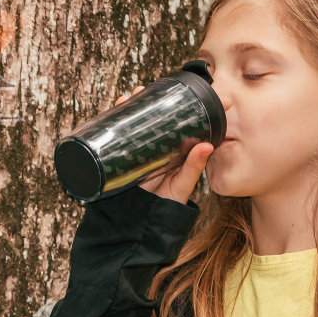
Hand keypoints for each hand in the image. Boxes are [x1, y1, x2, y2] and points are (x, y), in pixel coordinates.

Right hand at [114, 85, 213, 204]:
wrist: (140, 226)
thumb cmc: (166, 207)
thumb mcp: (182, 186)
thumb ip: (193, 168)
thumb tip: (208, 144)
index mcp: (172, 152)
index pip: (172, 124)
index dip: (169, 107)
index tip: (171, 91)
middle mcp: (154, 150)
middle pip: (149, 121)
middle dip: (143, 103)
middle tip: (139, 90)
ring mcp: (136, 155)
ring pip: (131, 127)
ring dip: (126, 110)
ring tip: (124, 98)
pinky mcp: (120, 162)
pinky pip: (116, 141)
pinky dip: (111, 127)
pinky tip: (109, 115)